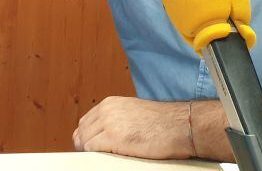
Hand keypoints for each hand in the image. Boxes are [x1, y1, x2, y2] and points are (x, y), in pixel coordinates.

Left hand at [72, 96, 192, 159]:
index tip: (91, 148)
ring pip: (84, 142)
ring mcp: (109, 122)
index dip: (86, 138)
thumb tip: (102, 134)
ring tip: (104, 158)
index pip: (84, 123)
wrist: (179, 125)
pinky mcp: (113, 137)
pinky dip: (95, 157)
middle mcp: (106, 110)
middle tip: (97, 156)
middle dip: (85, 146)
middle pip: (81, 132)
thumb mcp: (133, 113)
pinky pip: (91, 149)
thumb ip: (116, 119)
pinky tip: (108, 158)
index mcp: (110, 103)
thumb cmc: (163, 123)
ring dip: (91, 152)